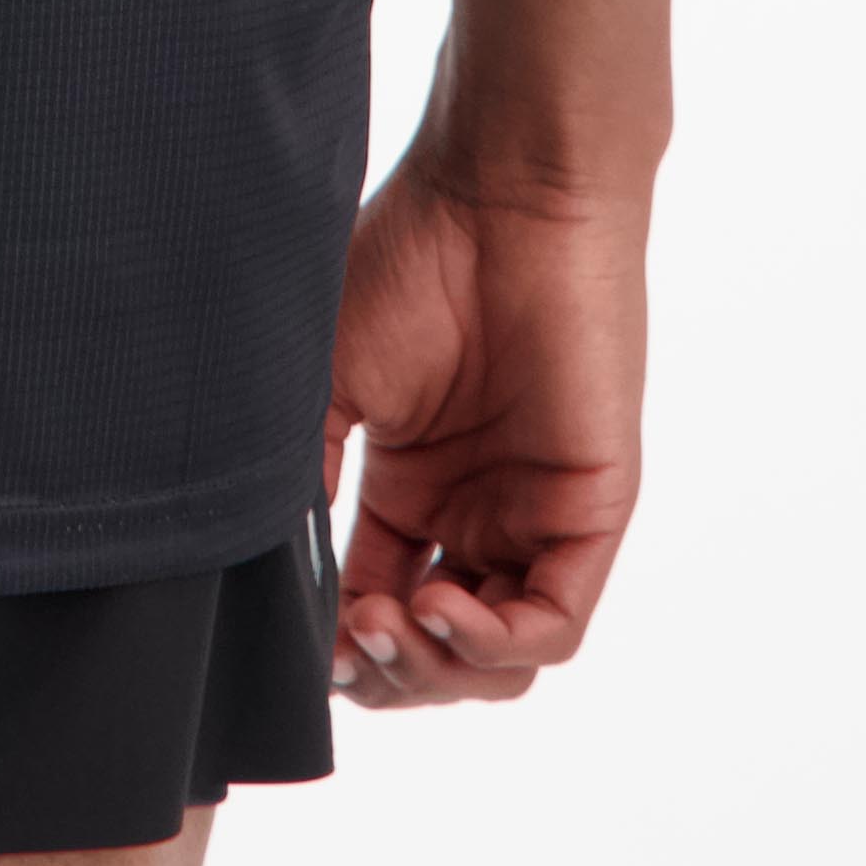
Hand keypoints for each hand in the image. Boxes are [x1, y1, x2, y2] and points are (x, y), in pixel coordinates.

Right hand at [322, 145, 647, 709]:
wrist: (502, 191)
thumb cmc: (412, 260)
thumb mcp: (326, 383)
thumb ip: (305, 483)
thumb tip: (274, 588)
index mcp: (415, 489)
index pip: (377, 609)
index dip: (339, 648)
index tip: (299, 643)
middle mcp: (477, 513)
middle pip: (438, 655)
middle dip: (387, 673)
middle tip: (348, 642)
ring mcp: (536, 515)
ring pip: (499, 661)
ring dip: (436, 670)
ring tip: (388, 625)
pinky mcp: (591, 510)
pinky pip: (553, 624)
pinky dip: (493, 643)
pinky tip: (438, 604)